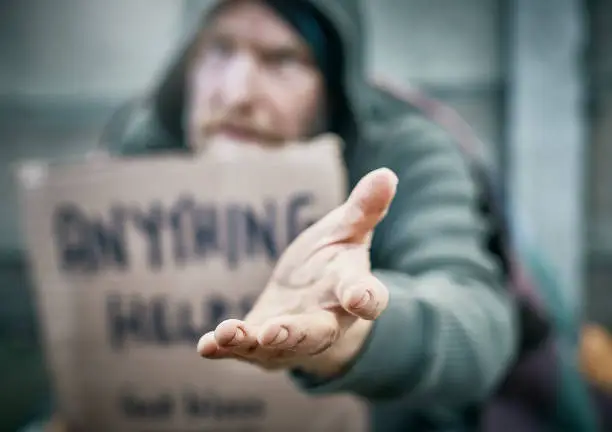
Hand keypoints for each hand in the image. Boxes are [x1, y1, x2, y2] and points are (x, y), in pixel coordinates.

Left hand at [197, 168, 397, 376]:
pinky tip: (206, 345)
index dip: (366, 298)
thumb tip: (386, 174)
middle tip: (274, 332)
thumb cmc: (332, 260)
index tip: (360, 298)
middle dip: (295, 333)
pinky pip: (244, 350)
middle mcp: (325, 321)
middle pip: (315, 332)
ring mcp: (292, 339)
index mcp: (351, 290)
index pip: (367, 298)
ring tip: (227, 333)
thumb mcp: (346, 231)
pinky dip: (225, 349)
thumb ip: (363, 209)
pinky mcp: (262, 343)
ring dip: (251, 342)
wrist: (310, 295)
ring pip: (275, 347)